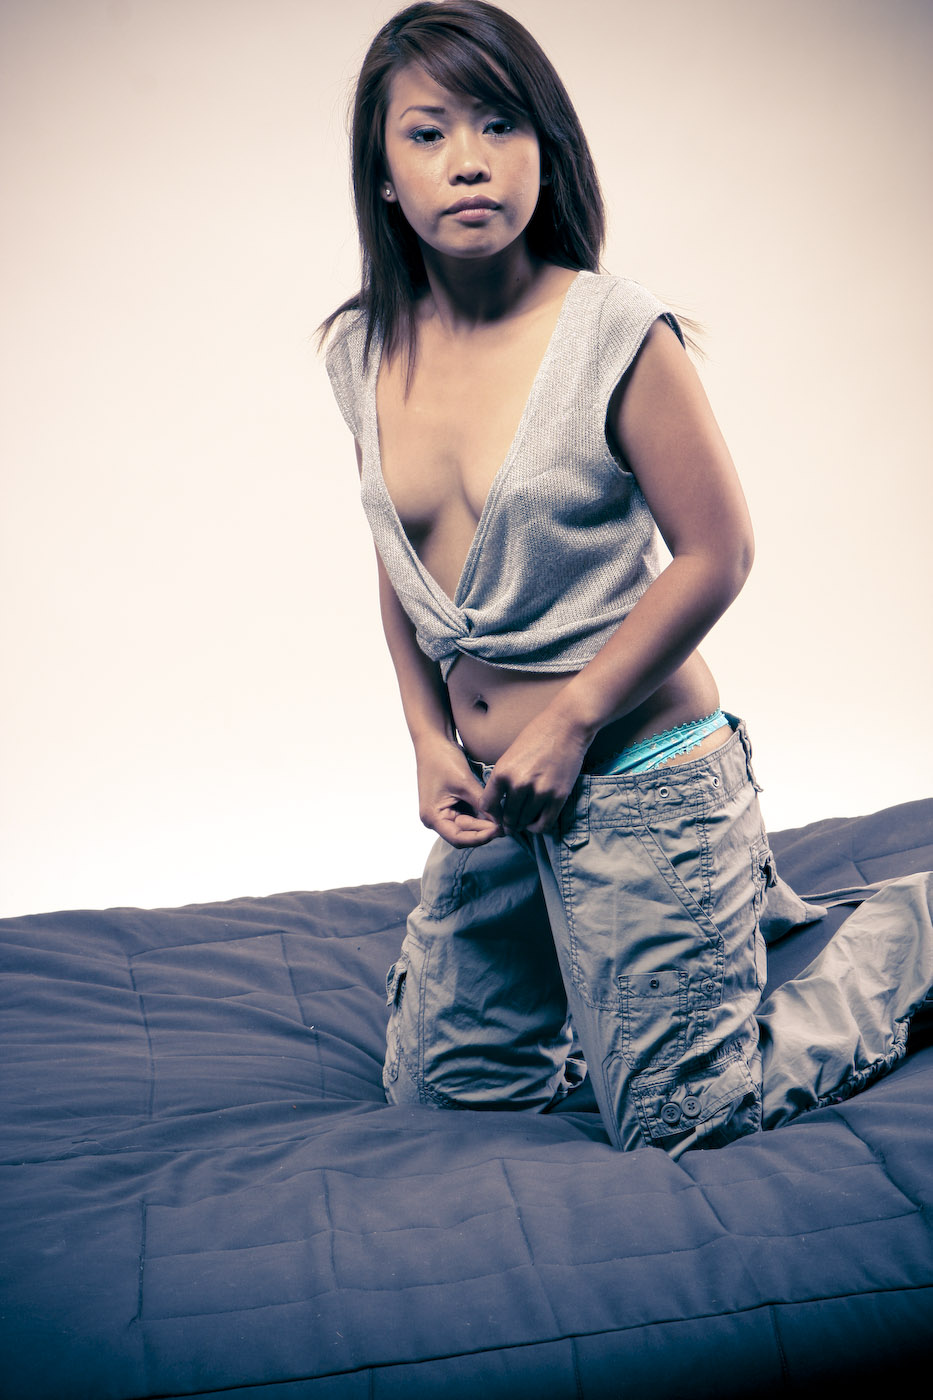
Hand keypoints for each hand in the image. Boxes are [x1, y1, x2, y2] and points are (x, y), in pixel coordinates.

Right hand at [415, 737, 502, 847]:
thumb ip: (483, 803)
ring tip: (504, 820)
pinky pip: (469, 815)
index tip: (498, 830)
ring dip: (485, 824)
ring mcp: (444, 812)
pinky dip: (482, 815)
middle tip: (507, 826)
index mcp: (433, 817)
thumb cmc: (443, 759)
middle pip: (464, 834)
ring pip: (469, 826)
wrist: (435, 740)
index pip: (458, 838)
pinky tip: (496, 813)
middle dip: (484, 831)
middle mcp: (436, 819)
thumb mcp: (465, 783)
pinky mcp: (453, 804)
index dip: (480, 837)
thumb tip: (502, 820)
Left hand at [479, 710, 588, 834]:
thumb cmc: (537, 736)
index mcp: (502, 772)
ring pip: (525, 822)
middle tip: (511, 823)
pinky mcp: (558, 797)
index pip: (487, 806)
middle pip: (507, 818)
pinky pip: (544, 824)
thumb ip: (503, 778)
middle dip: (508, 823)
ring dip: (523, 825)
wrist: (566, 725)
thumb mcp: (510, 755)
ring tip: (524, 820)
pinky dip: (537, 827)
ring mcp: (539, 792)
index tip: (497, 814)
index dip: (491, 814)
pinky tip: (535, 821)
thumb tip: (498, 802)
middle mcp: (518, 784)